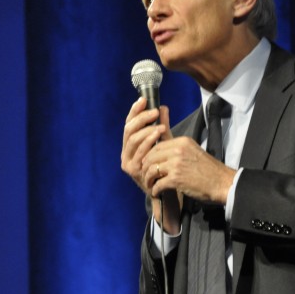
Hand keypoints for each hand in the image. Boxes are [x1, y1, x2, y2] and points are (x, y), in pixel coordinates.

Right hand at [121, 98, 179, 231]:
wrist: (169, 193)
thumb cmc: (166, 168)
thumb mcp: (165, 144)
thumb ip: (162, 127)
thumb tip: (163, 107)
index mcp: (130, 146)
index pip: (129, 124)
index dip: (134, 111)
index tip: (144, 100)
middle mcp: (126, 153)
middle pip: (128, 130)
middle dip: (141, 119)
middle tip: (154, 112)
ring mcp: (128, 162)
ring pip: (132, 140)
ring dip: (146, 130)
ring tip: (160, 125)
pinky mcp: (132, 170)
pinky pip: (138, 152)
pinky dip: (148, 141)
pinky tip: (157, 135)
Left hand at [141, 137, 236, 205]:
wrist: (222, 183)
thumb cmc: (208, 169)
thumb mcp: (193, 150)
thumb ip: (178, 148)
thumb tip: (161, 148)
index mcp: (182, 141)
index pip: (157, 145)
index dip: (149, 155)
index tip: (147, 163)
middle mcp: (178, 150)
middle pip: (151, 156)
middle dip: (145, 167)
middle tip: (145, 175)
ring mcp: (176, 164)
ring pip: (151, 169)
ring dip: (148, 179)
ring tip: (149, 184)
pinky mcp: (176, 179)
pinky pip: (158, 183)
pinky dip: (155, 189)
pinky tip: (156, 192)